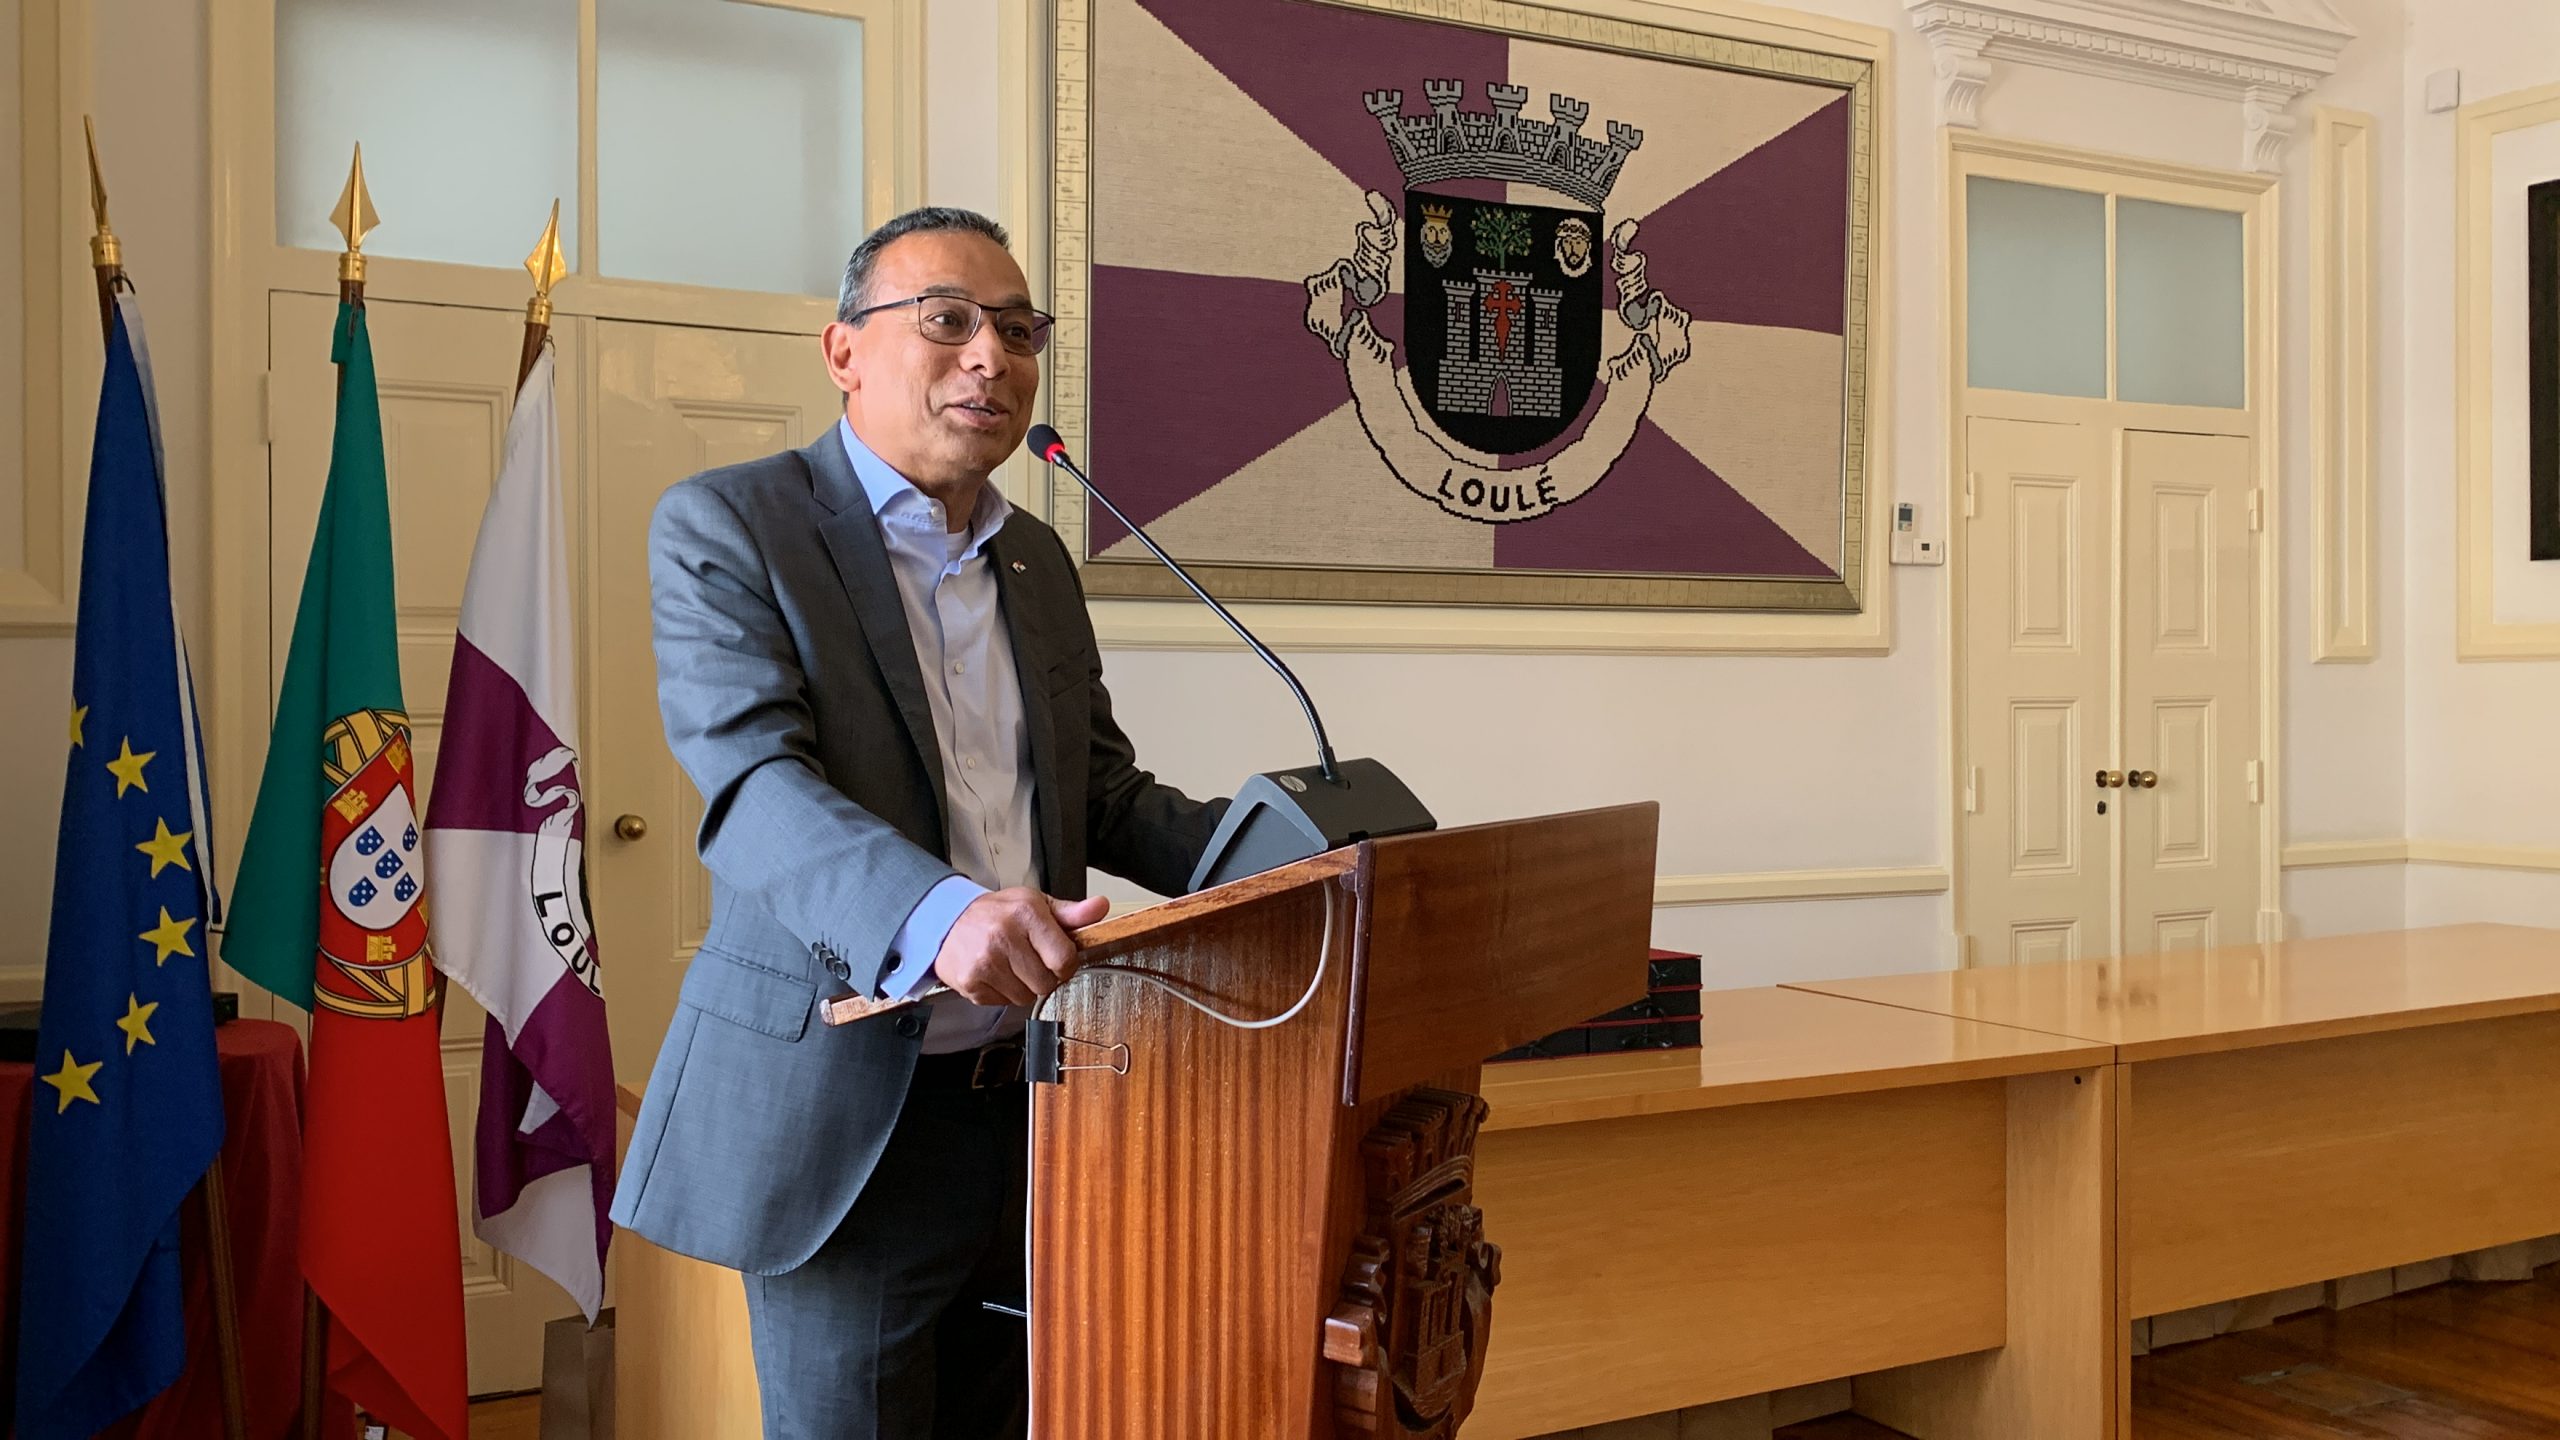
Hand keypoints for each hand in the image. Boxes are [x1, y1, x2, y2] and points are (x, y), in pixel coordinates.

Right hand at [930, 889, 1110, 1006]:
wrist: (947, 921)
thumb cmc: (997, 913)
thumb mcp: (1035, 904)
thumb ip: (1071, 913)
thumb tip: (1100, 907)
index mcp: (1026, 913)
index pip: (1065, 959)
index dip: (1066, 964)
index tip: (1057, 958)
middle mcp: (1004, 937)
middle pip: (1046, 983)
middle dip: (1044, 976)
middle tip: (1030, 960)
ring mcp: (985, 962)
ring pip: (1025, 997)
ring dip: (1023, 986)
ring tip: (1010, 964)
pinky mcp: (971, 982)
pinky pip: (1003, 1003)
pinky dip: (1003, 993)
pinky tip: (995, 973)